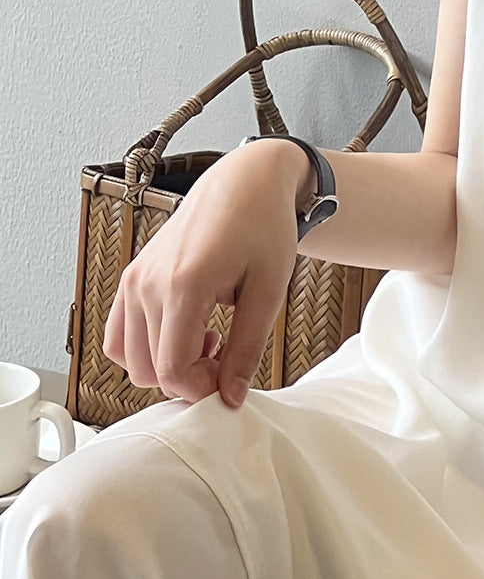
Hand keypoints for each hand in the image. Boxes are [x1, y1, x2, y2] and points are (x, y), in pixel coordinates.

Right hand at [102, 140, 302, 408]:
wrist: (245, 182)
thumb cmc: (263, 226)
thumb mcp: (269, 292)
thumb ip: (248, 349)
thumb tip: (232, 396)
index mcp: (183, 285)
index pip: (172, 370)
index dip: (202, 390)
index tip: (231, 380)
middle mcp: (147, 284)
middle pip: (149, 371)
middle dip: (189, 380)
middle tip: (227, 359)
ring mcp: (133, 280)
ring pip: (129, 359)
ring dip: (167, 366)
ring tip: (210, 341)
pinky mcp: (131, 277)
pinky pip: (119, 335)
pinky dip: (146, 348)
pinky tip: (186, 332)